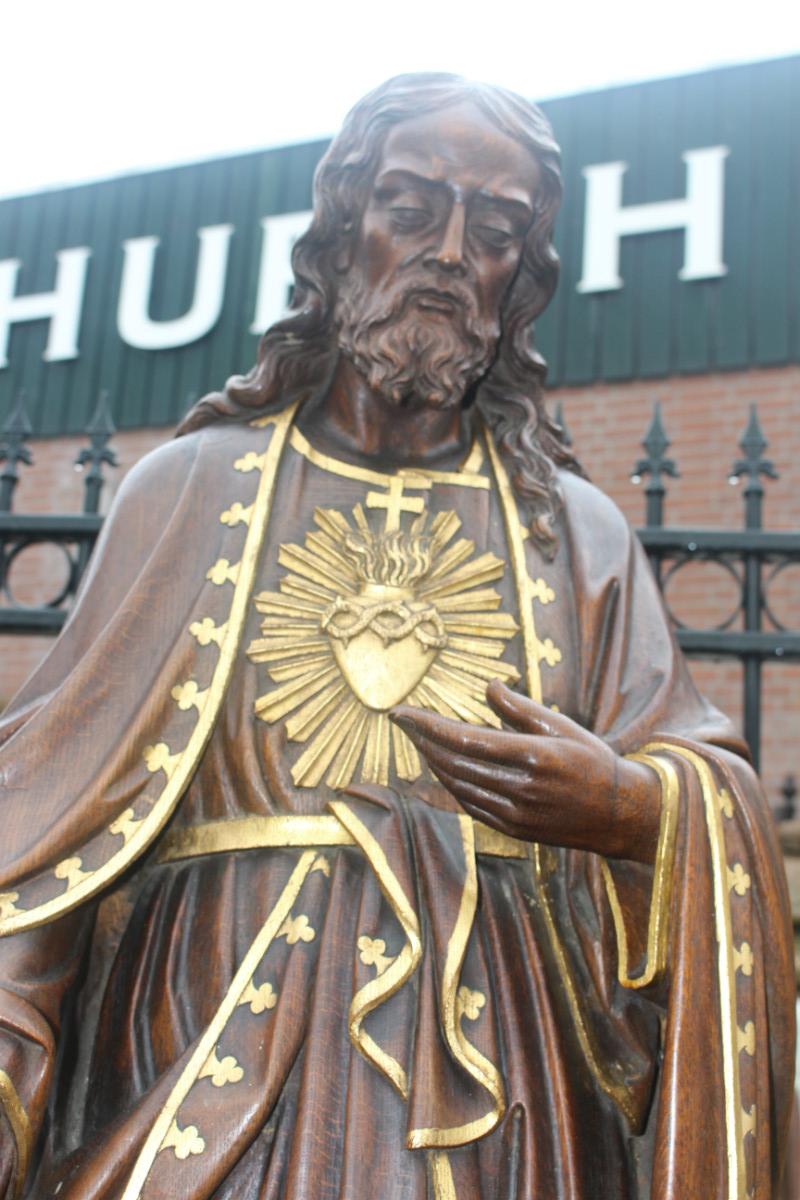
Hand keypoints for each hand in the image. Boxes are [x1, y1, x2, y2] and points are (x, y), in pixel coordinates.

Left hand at [390, 681, 660, 864]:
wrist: (621, 813)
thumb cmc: (592, 761)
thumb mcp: (562, 725)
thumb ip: (520, 709)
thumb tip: (488, 686)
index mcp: (533, 757)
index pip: (465, 739)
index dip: (428, 725)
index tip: (402, 712)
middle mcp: (521, 789)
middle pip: (454, 763)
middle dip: (422, 740)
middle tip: (402, 722)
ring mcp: (516, 814)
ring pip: (458, 786)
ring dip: (432, 762)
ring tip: (418, 740)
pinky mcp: (514, 830)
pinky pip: (470, 805)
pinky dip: (450, 785)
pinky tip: (441, 768)